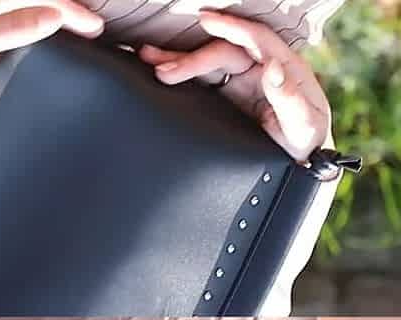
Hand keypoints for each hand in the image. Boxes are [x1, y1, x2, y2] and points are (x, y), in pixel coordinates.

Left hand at [0, 0, 103, 86]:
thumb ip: (11, 27)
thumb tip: (52, 16)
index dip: (72, 8)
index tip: (94, 27)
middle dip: (66, 3)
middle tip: (91, 25)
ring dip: (48, 4)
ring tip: (71, 19)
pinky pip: (3, 1)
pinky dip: (24, 8)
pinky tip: (32, 18)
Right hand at [139, 11, 332, 162]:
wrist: (293, 166)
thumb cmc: (303, 144)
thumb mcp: (303, 125)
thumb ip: (290, 99)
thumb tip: (273, 69)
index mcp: (284, 69)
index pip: (256, 39)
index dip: (232, 27)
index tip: (207, 20)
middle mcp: (260, 70)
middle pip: (222, 53)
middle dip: (191, 59)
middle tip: (165, 71)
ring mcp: (240, 82)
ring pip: (207, 63)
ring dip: (178, 60)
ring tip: (150, 58)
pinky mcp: (224, 96)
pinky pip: (200, 79)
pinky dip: (180, 73)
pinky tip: (159, 67)